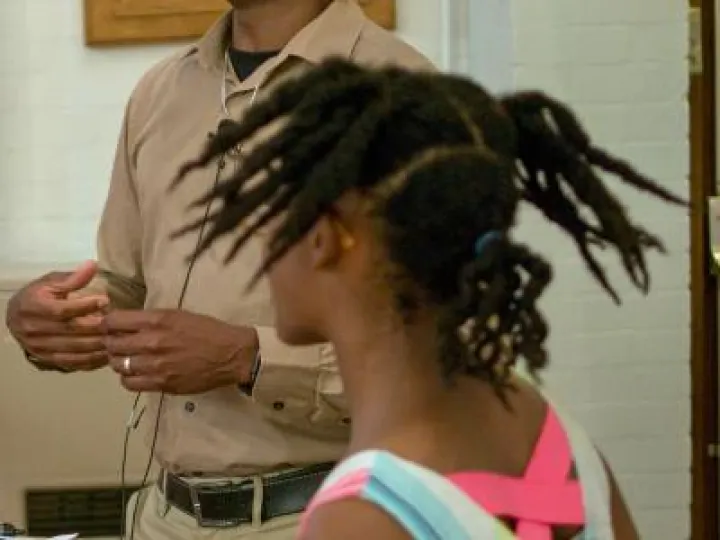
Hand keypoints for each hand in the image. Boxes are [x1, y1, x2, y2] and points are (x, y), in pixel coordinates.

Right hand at [5, 260, 109, 370]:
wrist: (16, 318)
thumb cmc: (38, 296)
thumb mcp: (51, 282)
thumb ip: (72, 278)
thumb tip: (92, 265)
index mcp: (32, 307)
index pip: (61, 310)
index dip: (84, 306)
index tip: (105, 300)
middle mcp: (34, 330)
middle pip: (70, 331)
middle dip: (96, 327)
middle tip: (117, 323)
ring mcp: (40, 348)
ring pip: (73, 350)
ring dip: (97, 346)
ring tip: (117, 338)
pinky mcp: (48, 360)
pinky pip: (73, 363)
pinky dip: (92, 360)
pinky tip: (108, 354)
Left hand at [103, 309, 258, 393]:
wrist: (231, 354)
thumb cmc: (207, 330)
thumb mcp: (178, 315)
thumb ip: (151, 319)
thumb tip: (126, 323)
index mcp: (156, 320)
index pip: (113, 322)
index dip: (107, 325)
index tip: (109, 328)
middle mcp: (151, 342)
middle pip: (112, 344)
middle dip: (111, 344)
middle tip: (117, 345)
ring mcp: (155, 365)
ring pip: (118, 365)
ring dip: (119, 362)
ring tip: (128, 359)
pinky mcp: (161, 383)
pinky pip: (130, 383)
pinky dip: (128, 378)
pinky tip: (136, 374)